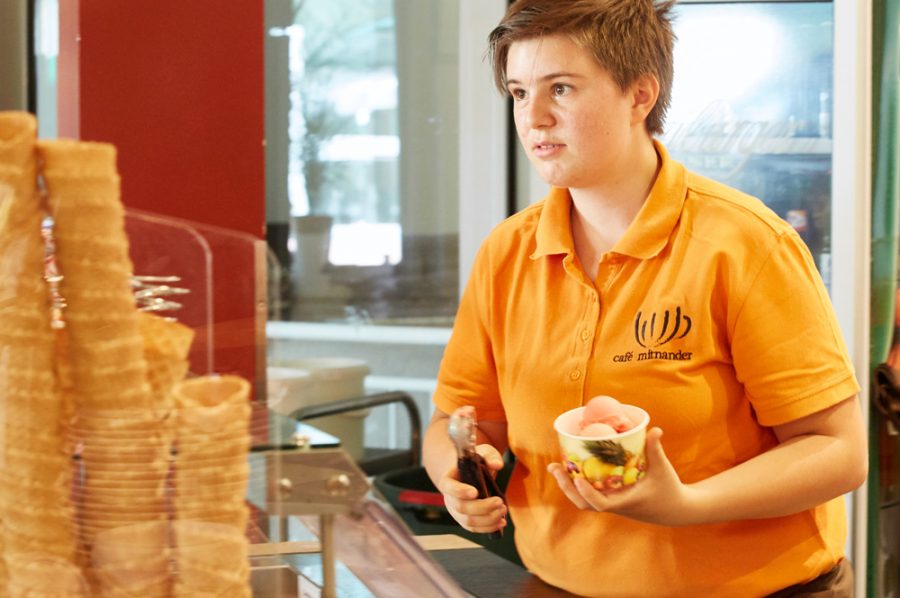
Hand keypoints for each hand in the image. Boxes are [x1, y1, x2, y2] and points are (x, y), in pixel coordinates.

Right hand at [437, 444, 507, 533]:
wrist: (468, 473)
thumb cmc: (474, 462)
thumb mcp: (482, 452)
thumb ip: (490, 456)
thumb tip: (497, 465)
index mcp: (448, 479)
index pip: (449, 487)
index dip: (460, 491)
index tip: (475, 492)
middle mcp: (449, 497)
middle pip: (461, 507)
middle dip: (482, 507)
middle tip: (500, 502)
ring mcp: (456, 511)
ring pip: (468, 522)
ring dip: (487, 519)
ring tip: (503, 510)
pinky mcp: (464, 520)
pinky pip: (474, 529)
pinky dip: (488, 527)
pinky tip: (501, 522)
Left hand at [547, 428, 697, 525]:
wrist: (674, 510)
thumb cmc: (669, 488)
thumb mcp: (663, 468)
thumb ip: (655, 449)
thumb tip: (655, 429)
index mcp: (625, 502)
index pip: (601, 504)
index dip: (587, 493)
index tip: (577, 479)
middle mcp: (615, 506)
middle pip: (583, 504)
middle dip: (566, 488)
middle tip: (554, 467)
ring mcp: (611, 505)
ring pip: (583, 501)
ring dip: (567, 486)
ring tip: (555, 467)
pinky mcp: (610, 501)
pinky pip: (588, 495)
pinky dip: (577, 484)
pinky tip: (570, 468)